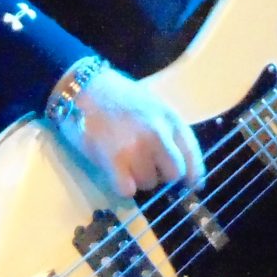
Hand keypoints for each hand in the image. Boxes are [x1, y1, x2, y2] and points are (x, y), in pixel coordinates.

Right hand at [56, 66, 205, 199]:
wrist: (83, 87)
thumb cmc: (118, 95)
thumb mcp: (154, 105)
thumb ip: (169, 131)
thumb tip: (182, 168)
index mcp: (170, 118)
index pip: (192, 156)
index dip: (194, 175)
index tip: (191, 186)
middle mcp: (158, 134)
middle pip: (174, 174)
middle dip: (162, 175)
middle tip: (147, 166)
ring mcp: (136, 147)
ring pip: (148, 183)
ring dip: (138, 179)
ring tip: (125, 161)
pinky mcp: (113, 159)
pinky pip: (127, 190)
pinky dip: (122, 186)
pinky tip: (115, 172)